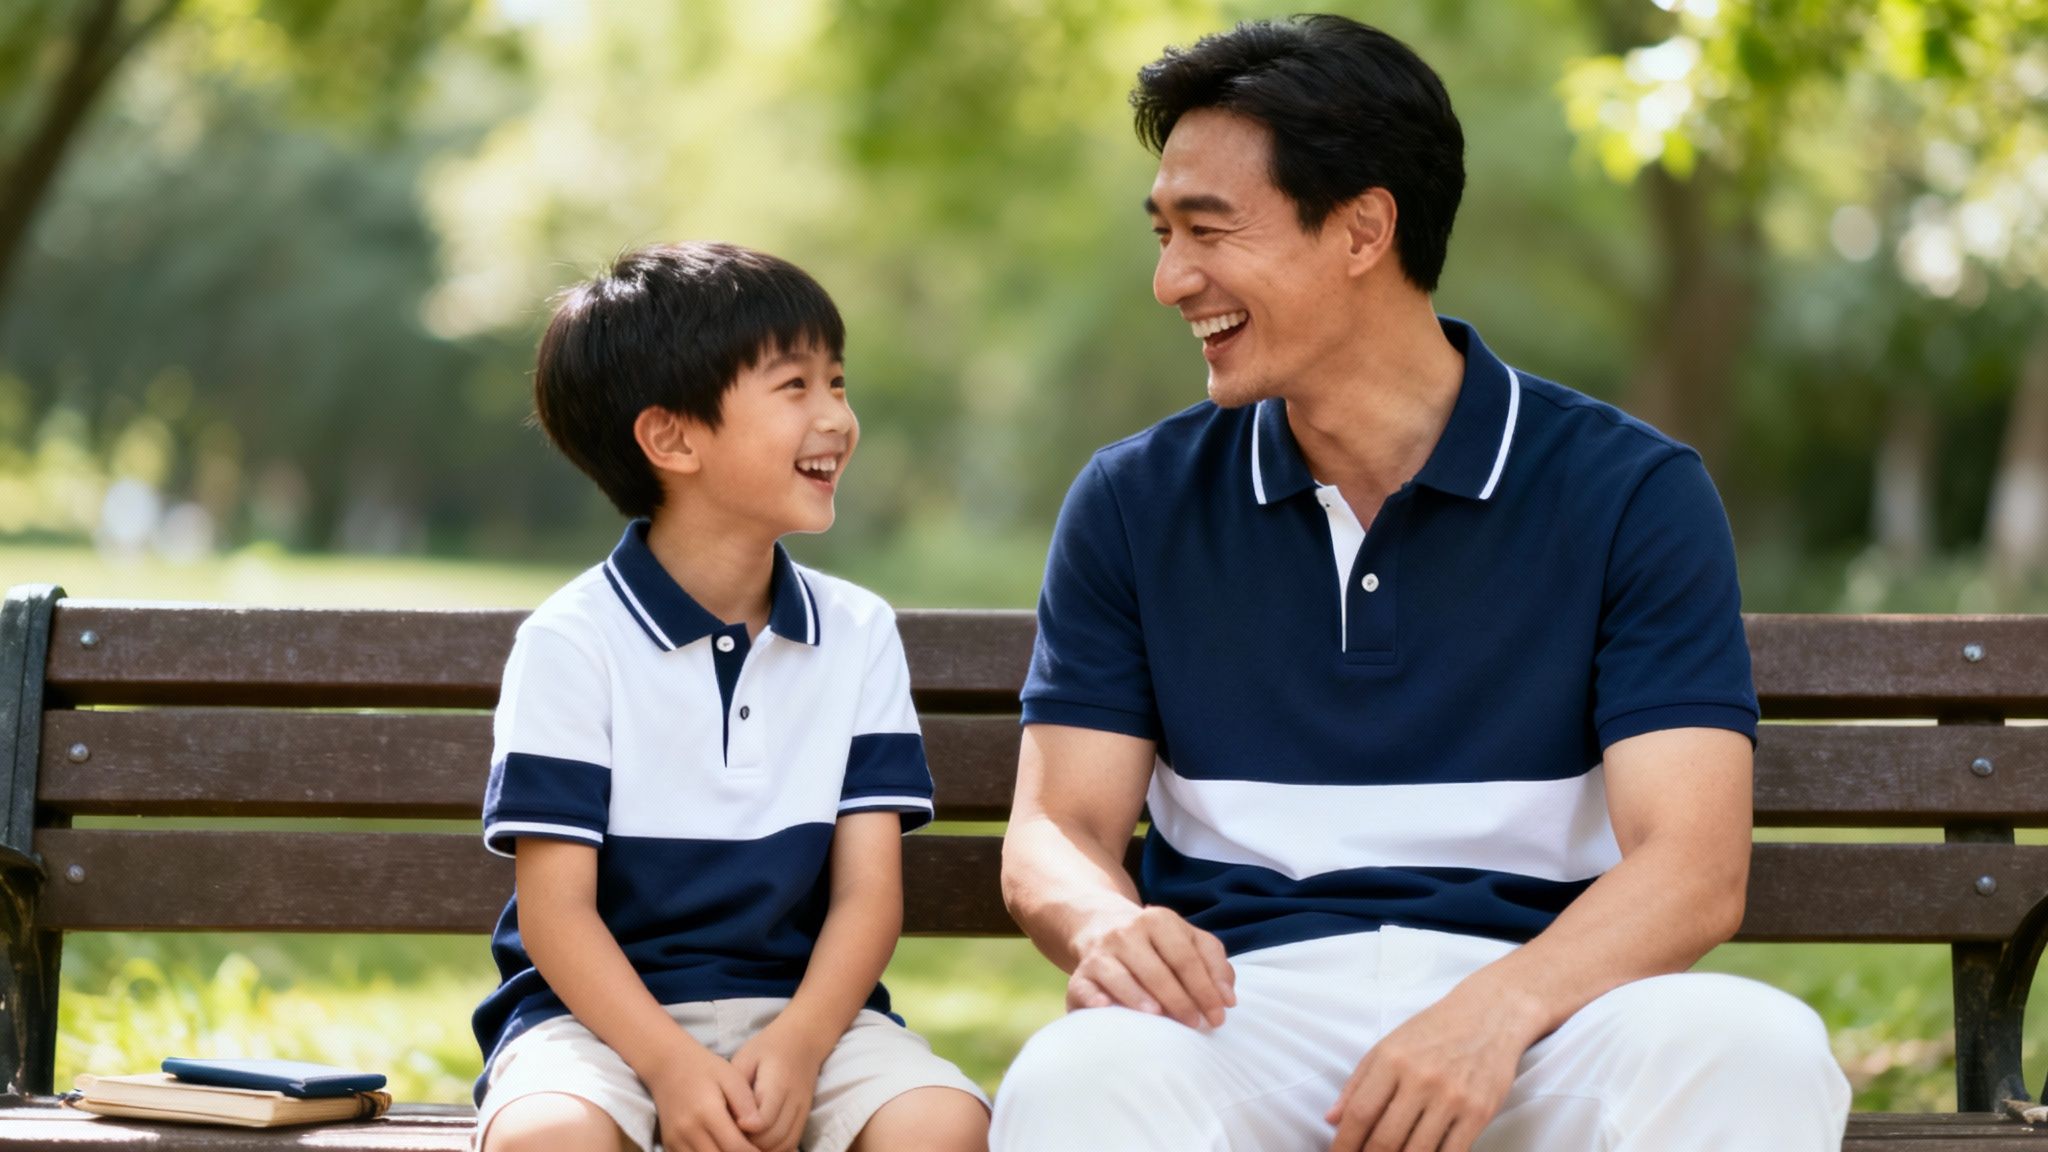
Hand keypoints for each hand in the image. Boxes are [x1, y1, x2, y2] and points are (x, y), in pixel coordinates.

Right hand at [647, 1044, 760, 1151]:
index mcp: (707, 1112)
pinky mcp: (669, 1144)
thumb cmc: (705, 1068)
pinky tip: (721, 1148)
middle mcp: (688, 1130)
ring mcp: (675, 1139)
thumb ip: (746, 1103)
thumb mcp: (731, 1076)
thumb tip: (759, 1126)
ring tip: (738, 1148)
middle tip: (755, 1150)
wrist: (666, 1064)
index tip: (766, 1151)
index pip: (735, 1147)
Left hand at [730, 1019, 831, 1151]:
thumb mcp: (745, 1059)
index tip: (727, 1125)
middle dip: (749, 1144)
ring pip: (784, 1144)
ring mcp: (802, 1110)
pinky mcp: (805, 1117)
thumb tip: (726, 1116)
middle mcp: (794, 1099)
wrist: (803, 1041)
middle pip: (773, 1137)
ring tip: (742, 1142)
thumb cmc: (767, 1048)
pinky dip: (775, 1150)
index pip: (763, 1119)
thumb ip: (737, 1088)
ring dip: (762, 1150)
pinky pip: (792, 1143)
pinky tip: (759, 1146)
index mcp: (777, 1081)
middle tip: (730, 1136)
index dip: (744, 1129)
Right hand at [1067, 905, 1235, 1027]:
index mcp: (1158, 920)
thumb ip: (1214, 964)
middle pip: (1156, 971)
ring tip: (1159, 1018)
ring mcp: (1100, 952)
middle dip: (1179, 1001)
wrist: (1101, 924)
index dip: (1204, 989)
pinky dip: (1094, 999)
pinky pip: (1084, 987)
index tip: (1218, 1016)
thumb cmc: (1157, 943)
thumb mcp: (1189, 940)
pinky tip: (1107, 1009)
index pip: (1186, 959)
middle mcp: (1127, 933)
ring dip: (1139, 999)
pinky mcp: (1080, 974)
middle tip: (1196, 1025)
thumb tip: (1227, 1000)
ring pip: (1120, 977)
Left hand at [1324, 990, 1528, 1151]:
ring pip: (1417, 1151)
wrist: (1489, 1015)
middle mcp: (1421, 1079)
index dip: (1344, 1144)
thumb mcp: (1388, 1045)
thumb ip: (1357, 1083)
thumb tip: (1332, 1119)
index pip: (1360, 1113)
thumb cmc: (1434, 1031)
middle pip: (1385, 1139)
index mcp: (1392, 1060)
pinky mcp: (1479, 1112)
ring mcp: (1452, 1097)